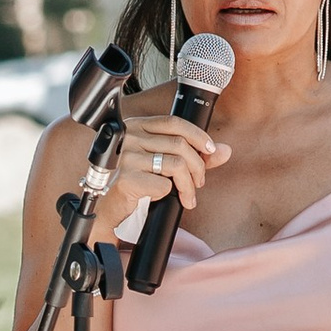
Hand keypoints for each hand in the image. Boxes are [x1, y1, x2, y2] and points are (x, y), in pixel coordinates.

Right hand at [82, 86, 231, 249]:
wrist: (106, 208)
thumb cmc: (132, 183)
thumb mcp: (161, 164)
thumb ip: (192, 155)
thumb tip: (224, 151)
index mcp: (136, 126)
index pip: (174, 122)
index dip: (197, 135)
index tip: (209, 151)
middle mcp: (130, 137)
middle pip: (180, 145)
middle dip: (197, 167)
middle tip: (198, 183)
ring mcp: (126, 157)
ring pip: (176, 165)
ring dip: (188, 186)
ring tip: (187, 197)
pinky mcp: (126, 179)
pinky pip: (163, 185)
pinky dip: (168, 194)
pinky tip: (163, 199)